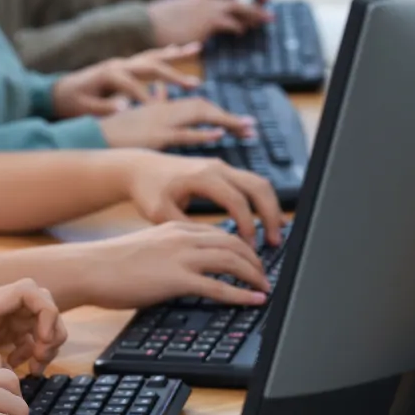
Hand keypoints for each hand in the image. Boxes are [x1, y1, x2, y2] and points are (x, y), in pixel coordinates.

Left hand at [0, 279, 66, 397]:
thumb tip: (12, 362)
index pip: (28, 290)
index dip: (47, 311)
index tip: (43, 342)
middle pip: (39, 302)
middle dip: (51, 329)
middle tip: (41, 361)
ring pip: (35, 318)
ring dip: (44, 342)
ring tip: (33, 369)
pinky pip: (24, 333)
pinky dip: (32, 349)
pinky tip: (21, 369)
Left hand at [51, 45, 200, 118]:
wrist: (58, 91)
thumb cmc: (71, 102)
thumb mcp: (84, 108)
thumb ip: (104, 107)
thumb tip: (126, 107)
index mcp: (108, 75)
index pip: (132, 86)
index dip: (145, 98)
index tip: (160, 111)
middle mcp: (118, 64)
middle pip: (150, 66)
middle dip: (172, 74)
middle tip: (194, 84)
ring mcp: (123, 62)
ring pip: (153, 56)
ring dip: (176, 55)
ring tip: (197, 48)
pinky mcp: (125, 65)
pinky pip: (149, 57)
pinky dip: (165, 53)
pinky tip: (181, 49)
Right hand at [77, 221, 274, 308]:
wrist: (88, 267)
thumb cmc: (109, 263)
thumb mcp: (146, 248)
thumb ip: (168, 252)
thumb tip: (183, 270)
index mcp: (175, 227)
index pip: (220, 231)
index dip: (242, 245)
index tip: (252, 258)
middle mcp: (182, 237)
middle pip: (233, 242)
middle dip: (254, 259)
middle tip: (264, 274)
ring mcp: (180, 257)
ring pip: (232, 260)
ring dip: (254, 275)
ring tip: (264, 287)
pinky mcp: (175, 279)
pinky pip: (218, 286)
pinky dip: (242, 293)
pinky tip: (254, 300)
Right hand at [99, 96, 255, 149]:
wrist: (89, 133)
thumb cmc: (110, 128)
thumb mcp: (134, 109)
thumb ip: (151, 97)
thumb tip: (162, 90)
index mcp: (159, 104)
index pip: (194, 102)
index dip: (216, 110)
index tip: (237, 120)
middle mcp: (162, 108)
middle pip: (202, 106)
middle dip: (227, 116)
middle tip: (250, 126)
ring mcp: (159, 120)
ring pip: (198, 113)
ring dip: (223, 120)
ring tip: (244, 129)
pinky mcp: (154, 135)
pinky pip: (183, 133)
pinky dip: (202, 133)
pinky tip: (218, 135)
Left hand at [124, 153, 282, 245]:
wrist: (139, 168)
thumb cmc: (147, 190)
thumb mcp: (160, 214)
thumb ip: (186, 228)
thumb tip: (213, 246)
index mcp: (202, 176)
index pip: (237, 201)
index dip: (247, 226)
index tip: (249, 247)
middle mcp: (216, 167)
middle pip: (258, 187)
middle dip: (270, 215)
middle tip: (275, 242)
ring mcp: (221, 166)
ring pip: (259, 183)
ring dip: (270, 208)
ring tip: (274, 234)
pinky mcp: (222, 170)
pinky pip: (250, 183)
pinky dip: (261, 202)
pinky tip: (263, 222)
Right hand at [148, 0, 273, 45]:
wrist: (144, 23)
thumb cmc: (155, 25)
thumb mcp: (175, 19)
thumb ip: (189, 22)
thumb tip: (195, 32)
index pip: (224, 0)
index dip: (238, 6)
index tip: (248, 11)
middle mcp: (205, 1)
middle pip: (237, 1)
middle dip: (255, 8)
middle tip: (269, 15)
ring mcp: (207, 10)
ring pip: (239, 9)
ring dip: (253, 16)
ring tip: (263, 22)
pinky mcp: (206, 23)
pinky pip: (230, 24)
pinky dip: (238, 28)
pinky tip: (241, 33)